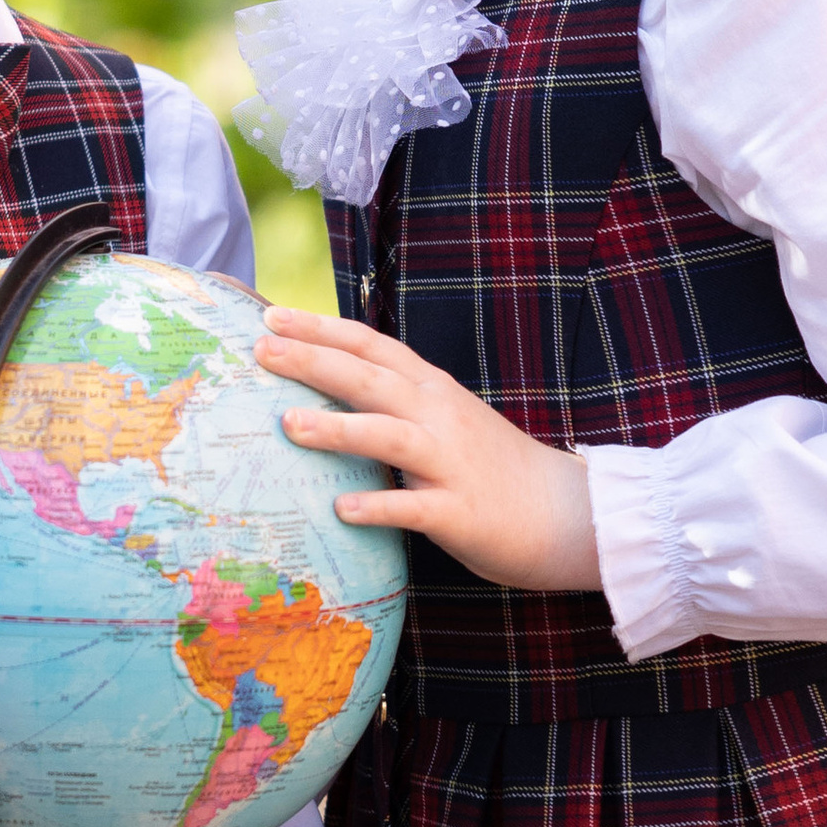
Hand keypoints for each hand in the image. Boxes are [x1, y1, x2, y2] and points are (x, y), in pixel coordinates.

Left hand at [257, 307, 601, 593]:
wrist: (566, 512)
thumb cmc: (490, 467)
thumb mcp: (444, 418)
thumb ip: (395, 401)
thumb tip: (328, 389)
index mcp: (431, 389)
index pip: (370, 345)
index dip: (321, 327)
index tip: (270, 314)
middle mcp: (438, 415)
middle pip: (370, 378)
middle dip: (312, 361)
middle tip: (260, 349)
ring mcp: (450, 463)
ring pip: (389, 436)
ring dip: (339, 428)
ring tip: (289, 425)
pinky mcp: (460, 512)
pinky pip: (415, 508)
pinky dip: (380, 506)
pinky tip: (343, 510)